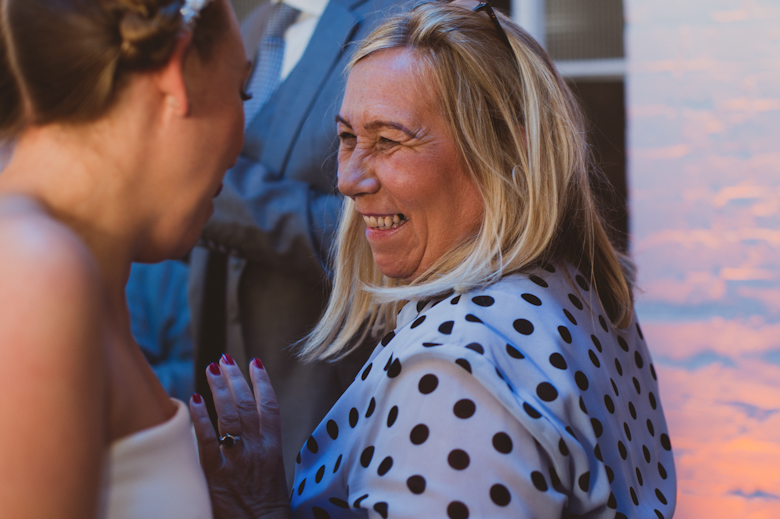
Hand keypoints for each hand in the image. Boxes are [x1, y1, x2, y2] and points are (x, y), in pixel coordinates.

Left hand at [190, 356, 290, 518]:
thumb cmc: (265, 506)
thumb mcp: (270, 471)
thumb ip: (258, 447)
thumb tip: (243, 425)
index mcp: (273, 448)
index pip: (270, 406)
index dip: (263, 382)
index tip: (254, 362)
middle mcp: (258, 449)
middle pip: (247, 404)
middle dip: (236, 378)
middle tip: (225, 358)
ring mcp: (238, 459)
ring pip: (230, 415)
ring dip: (220, 388)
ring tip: (212, 368)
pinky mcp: (217, 473)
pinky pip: (207, 439)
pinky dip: (200, 417)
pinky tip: (193, 399)